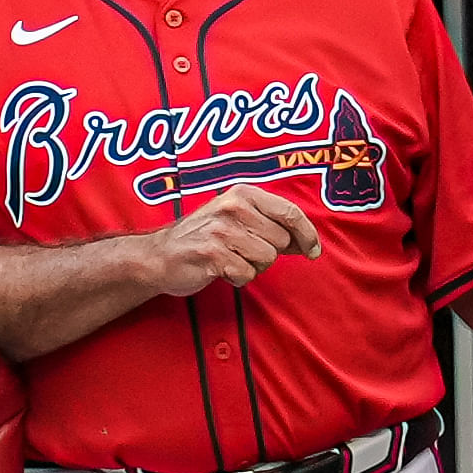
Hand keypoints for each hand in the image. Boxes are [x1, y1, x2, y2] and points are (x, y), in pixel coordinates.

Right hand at [137, 185, 320, 294]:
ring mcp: (222, 230)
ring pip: (266, 259)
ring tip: (230, 259)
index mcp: (243, 194)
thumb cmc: (204, 237)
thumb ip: (270, 224)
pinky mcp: (213, 254)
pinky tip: (221, 270)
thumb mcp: (236, 218)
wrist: (159, 256)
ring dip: (252, 266)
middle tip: (244, 252)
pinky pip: (247, 274)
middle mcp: (233, 207)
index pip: (290, 212)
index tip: (314, 251)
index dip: (308, 234)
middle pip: (280, 240)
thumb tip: (306, 241)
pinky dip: (238, 278)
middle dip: (268, 253)